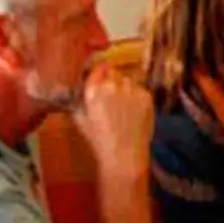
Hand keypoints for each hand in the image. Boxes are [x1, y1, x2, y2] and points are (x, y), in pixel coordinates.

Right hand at [74, 65, 152, 183]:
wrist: (124, 154)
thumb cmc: (99, 139)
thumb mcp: (80, 119)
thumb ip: (78, 99)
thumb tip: (77, 87)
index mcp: (93, 90)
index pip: (98, 68)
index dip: (101, 72)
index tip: (103, 76)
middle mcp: (112, 86)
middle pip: (114, 73)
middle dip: (113, 81)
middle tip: (114, 96)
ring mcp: (131, 90)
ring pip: (129, 81)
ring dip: (126, 89)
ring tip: (125, 106)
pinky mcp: (146, 96)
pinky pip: (141, 90)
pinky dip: (138, 97)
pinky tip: (134, 112)